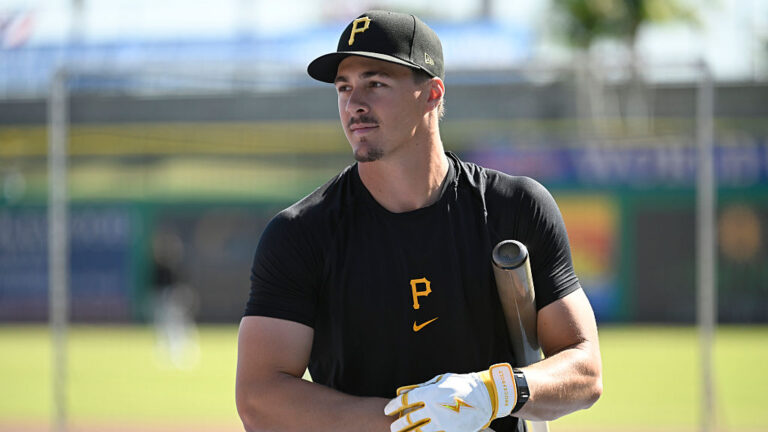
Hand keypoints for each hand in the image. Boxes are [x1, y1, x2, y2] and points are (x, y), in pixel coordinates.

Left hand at [384, 363, 516, 431]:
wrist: (486, 396)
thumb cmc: (461, 384)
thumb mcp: (440, 381)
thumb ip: (422, 387)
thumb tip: (405, 391)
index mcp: (429, 394)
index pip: (405, 402)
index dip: (394, 406)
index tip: (388, 410)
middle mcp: (433, 409)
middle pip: (408, 419)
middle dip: (398, 424)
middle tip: (393, 427)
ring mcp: (442, 422)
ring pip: (418, 431)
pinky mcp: (450, 431)